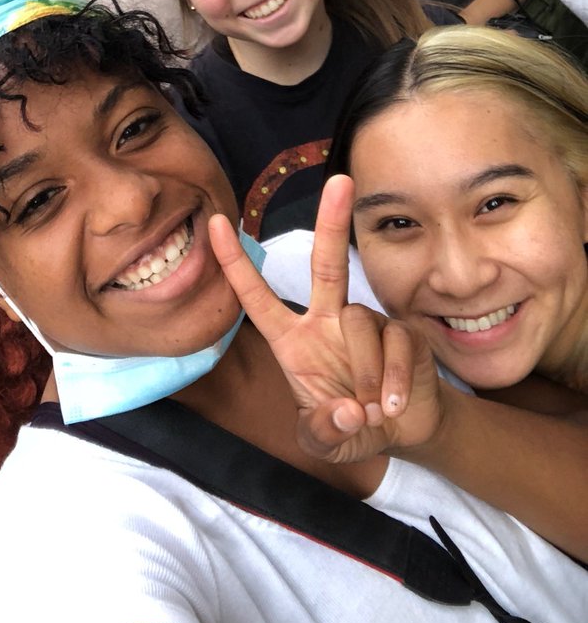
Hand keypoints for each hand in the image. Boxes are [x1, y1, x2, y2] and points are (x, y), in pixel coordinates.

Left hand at [209, 175, 442, 464]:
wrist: (405, 431)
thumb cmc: (351, 426)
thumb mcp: (325, 442)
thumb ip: (322, 433)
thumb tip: (346, 411)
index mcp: (293, 340)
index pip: (258, 298)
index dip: (236, 264)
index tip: (216, 223)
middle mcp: (327, 322)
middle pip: (325, 263)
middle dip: (331, 221)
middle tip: (341, 180)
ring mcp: (366, 323)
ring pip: (359, 321)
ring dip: (364, 370)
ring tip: (373, 408)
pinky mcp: (402, 333)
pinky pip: (394, 344)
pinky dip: (392, 379)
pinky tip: (393, 404)